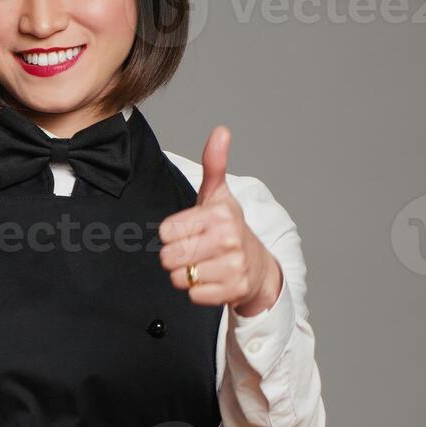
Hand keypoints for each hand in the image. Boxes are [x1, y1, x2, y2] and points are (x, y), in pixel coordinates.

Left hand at [157, 126, 282, 315]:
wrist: (259, 266)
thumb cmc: (230, 228)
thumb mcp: (219, 196)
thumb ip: (214, 164)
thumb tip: (221, 131)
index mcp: (218, 214)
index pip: (166, 231)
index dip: (174, 234)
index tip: (191, 232)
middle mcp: (227, 239)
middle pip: (169, 256)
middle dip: (177, 257)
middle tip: (196, 251)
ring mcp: (233, 266)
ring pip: (179, 277)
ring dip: (187, 275)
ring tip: (205, 265)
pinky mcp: (233, 290)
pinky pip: (194, 295)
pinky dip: (199, 291)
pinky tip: (213, 280)